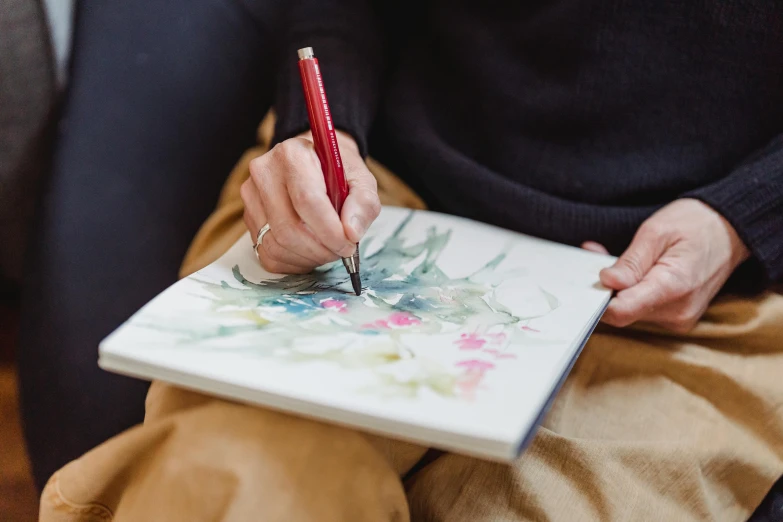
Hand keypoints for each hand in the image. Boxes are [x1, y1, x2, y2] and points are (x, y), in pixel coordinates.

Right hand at [241, 130, 380, 273]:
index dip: (329, 231)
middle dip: (320, 249)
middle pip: (288, 228)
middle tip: (341, 251)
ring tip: (328, 249)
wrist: (313, 163)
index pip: (306, 200)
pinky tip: (310, 253)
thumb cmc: (337, 171)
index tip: (348, 244)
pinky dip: (293, 262)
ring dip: (308, 258)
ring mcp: (251, 196)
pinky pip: (266, 254)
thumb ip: (363, 203)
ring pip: (276, 245)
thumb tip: (351, 233)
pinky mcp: (248, 217)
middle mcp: (265, 172)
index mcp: (293, 155)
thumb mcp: (361, 179)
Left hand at [582, 199, 749, 331]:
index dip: (599, 297)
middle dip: (607, 286)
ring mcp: (679, 318)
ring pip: (630, 310)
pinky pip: (642, 308)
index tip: (590, 279)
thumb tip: (607, 282)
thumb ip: (631, 262)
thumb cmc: (696, 225)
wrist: (732, 231)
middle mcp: (677, 311)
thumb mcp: (657, 232)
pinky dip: (631, 290)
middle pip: (622, 312)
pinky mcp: (676, 318)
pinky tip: (631, 271)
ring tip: (619, 258)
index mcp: (673, 287)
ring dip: (618, 287)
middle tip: (599, 256)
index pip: (622, 311)